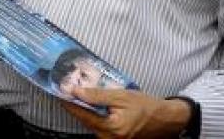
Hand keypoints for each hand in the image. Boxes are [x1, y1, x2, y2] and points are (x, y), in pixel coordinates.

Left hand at [61, 87, 190, 138]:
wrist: (164, 119)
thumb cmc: (146, 106)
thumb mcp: (121, 96)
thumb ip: (97, 95)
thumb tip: (76, 91)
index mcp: (111, 128)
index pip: (82, 115)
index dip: (69, 102)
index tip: (59, 91)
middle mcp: (109, 138)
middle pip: (85, 120)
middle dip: (77, 105)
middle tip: (69, 89)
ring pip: (91, 123)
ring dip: (85, 109)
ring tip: (80, 94)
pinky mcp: (114, 138)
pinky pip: (99, 126)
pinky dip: (94, 115)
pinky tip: (94, 104)